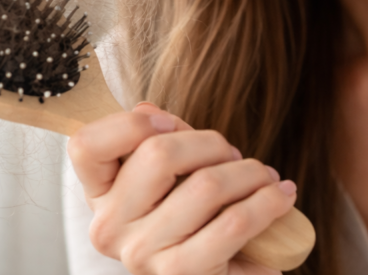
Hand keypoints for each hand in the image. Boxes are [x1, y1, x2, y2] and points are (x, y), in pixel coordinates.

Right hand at [66, 102, 297, 274]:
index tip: (169, 123)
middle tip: (233, 154)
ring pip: (206, 184)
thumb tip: (147, 110)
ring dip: (250, 172)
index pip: (85, 145)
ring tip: (264, 176)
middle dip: (211, 143)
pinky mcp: (180, 273)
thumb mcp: (164, 179)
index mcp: (99, 194)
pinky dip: (267, 203)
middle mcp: (110, 226)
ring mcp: (142, 253)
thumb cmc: (190, 218)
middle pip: (158, 153)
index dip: (129, 124)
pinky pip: (234, 223)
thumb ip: (154, 142)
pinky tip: (281, 197)